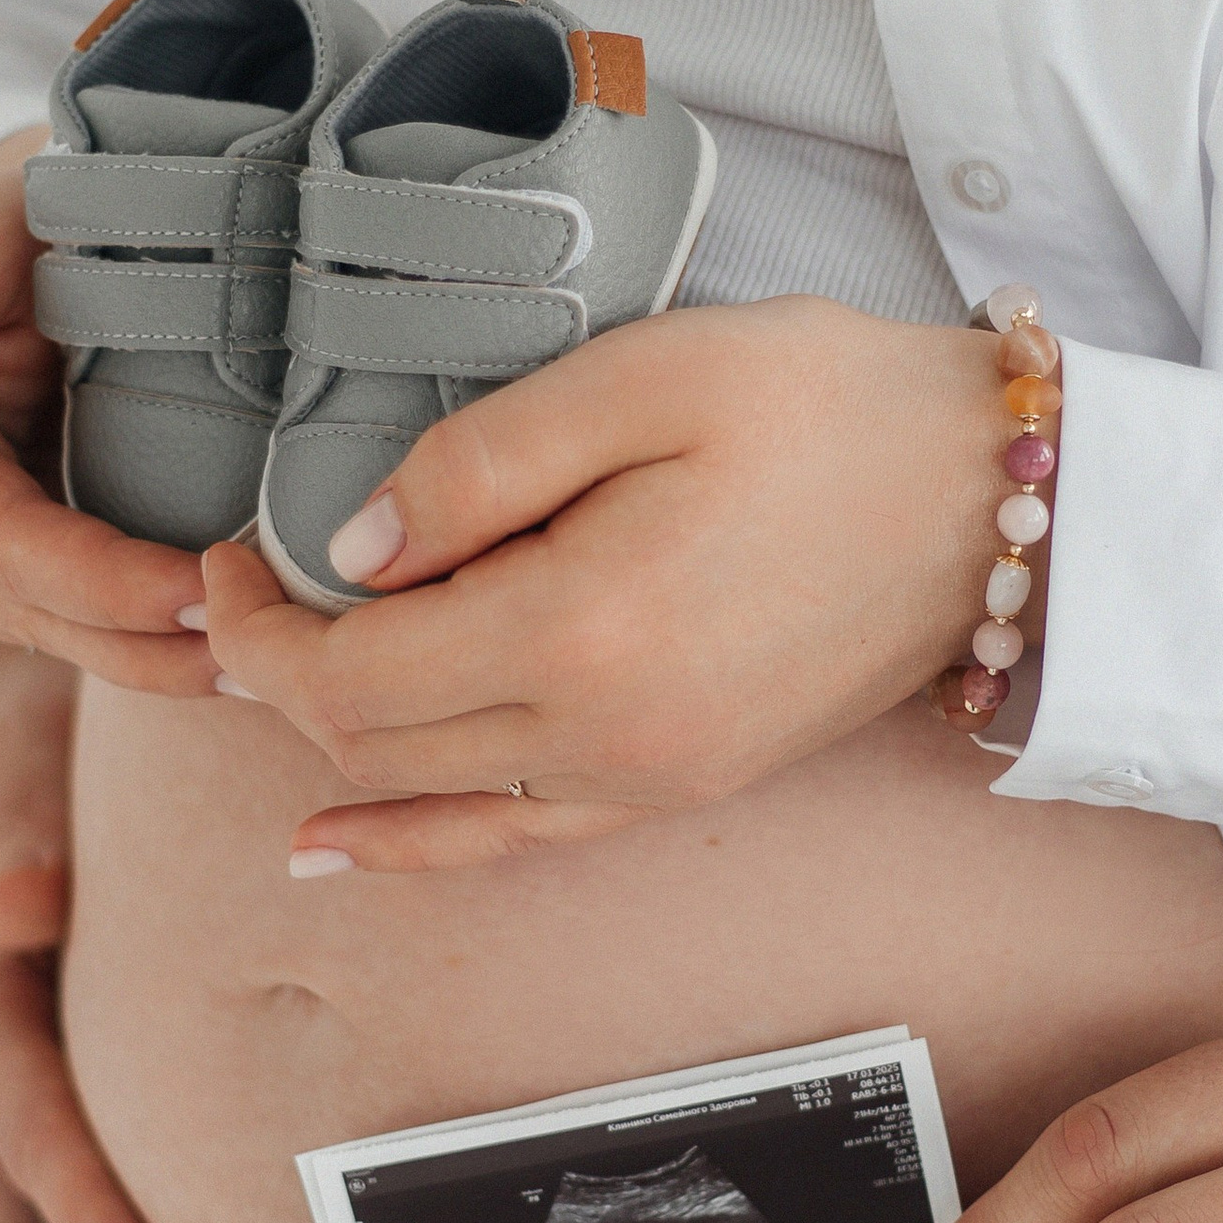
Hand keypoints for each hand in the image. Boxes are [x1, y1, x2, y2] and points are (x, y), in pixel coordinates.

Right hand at [0, 128, 215, 693]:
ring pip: (48, 634)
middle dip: (139, 639)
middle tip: (257, 652)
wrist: (39, 228)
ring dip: (150, 660)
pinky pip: (65, 625)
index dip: (99, 585)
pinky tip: (221, 652)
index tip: (204, 595)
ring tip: (257, 667)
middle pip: (23, 607)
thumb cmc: (13, 214)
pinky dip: (142, 641)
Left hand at [203, 301, 1009, 872]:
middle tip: (242, 588)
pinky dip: (411, 845)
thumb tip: (352, 544)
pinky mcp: (681, 786)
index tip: (226, 553)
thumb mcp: (646, 375)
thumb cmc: (838, 412)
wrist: (997, 498)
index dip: (256, 624)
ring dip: (330, 744)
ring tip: (267, 675)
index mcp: (582, 629)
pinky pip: (512, 842)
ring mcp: (647, 778)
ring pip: (428, 799)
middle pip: (369, 745)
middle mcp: (605, 735)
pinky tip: (337, 847)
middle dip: (275, 676)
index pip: (346, 673)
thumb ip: (482, 461)